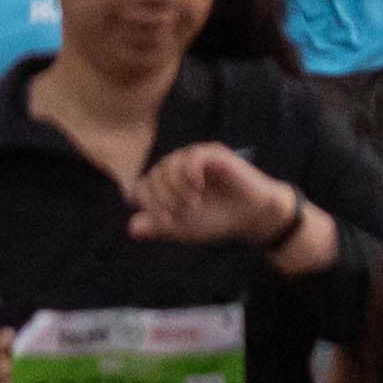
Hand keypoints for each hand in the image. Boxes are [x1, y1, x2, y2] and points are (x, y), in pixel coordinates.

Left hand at [136, 139, 322, 247]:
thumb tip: (131, 228)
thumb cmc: (217, 220)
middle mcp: (178, 167)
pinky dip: (190, 175)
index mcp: (167, 183)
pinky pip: (192, 157)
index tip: (164, 221)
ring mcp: (195, 158)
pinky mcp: (214, 154)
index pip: (141, 186)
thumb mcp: (183, 228)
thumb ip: (159, 227)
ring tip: (191, 205)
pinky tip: (198, 191)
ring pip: (170, 164)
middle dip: (162, 198)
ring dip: (176, 189)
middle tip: (178, 214)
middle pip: (153, 175)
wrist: (251, 217)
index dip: (147, 204)